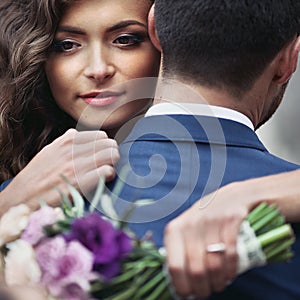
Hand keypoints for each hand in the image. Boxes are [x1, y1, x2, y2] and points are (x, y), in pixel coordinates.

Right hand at [0, 129, 118, 213]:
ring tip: (106, 172)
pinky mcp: (80, 182)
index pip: (101, 136)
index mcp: (67, 141)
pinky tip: (102, 181)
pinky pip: (107, 171)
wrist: (22, 198)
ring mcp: (77, 166)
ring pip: (112, 155)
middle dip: (112, 154)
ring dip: (112, 164)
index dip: (104, 147)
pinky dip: (109, 176)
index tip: (102, 155)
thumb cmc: (36, 176)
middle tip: (107, 164)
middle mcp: (73, 151)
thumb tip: (77, 134)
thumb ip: (65, 142)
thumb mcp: (49, 151)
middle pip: (110, 144)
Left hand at [164, 182, 253, 298]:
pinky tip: (230, 274)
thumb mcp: (187, 227)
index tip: (186, 294)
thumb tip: (177, 280)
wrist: (234, 195)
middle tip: (205, 292)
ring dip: (217, 282)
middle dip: (201, 288)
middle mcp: (192, 224)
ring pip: (214, 265)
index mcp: (176, 228)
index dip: (181, 285)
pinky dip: (231, 270)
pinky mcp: (232, 220)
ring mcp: (212, 221)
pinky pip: (231, 254)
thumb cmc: (206, 217)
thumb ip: (181, 248)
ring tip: (218, 285)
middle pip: (195, 270)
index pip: (174, 265)